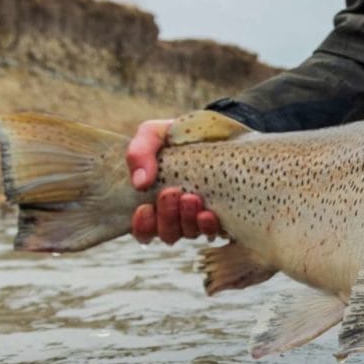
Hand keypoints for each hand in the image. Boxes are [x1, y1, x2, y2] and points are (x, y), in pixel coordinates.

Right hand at [126, 119, 220, 243]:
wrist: (217, 129)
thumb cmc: (178, 135)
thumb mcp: (153, 135)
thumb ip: (139, 153)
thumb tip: (140, 184)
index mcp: (155, 202)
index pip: (144, 229)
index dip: (143, 226)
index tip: (145, 208)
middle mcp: (177, 215)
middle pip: (168, 233)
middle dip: (167, 215)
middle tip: (172, 192)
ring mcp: (200, 217)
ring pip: (189, 234)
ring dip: (187, 220)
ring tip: (191, 197)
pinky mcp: (224, 215)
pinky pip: (214, 231)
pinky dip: (208, 226)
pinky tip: (207, 213)